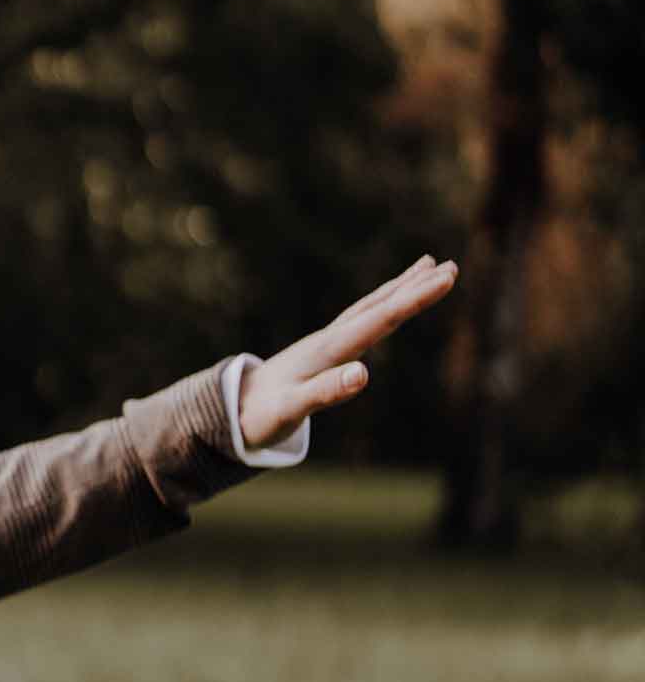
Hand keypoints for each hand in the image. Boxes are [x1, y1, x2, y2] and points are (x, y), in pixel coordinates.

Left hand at [237, 255, 457, 449]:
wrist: (229, 410)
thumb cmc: (259, 415)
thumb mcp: (292, 409)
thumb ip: (325, 392)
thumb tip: (363, 374)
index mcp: (328, 351)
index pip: (380, 319)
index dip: (413, 299)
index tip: (444, 278)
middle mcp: (329, 339)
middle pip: (379, 307)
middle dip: (415, 288)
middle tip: (452, 267)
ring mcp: (326, 342)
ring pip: (370, 308)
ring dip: (401, 288)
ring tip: (429, 266)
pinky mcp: (323, 350)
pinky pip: (360, 320)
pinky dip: (382, 305)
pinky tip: (390, 302)